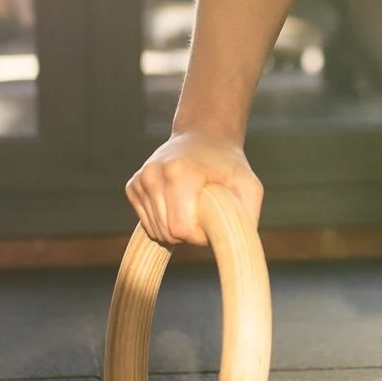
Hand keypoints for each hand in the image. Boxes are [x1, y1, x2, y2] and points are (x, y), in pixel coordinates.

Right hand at [125, 131, 263, 246]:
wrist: (203, 136)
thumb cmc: (227, 164)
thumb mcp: (248, 185)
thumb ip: (247, 214)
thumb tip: (235, 244)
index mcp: (179, 172)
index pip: (181, 229)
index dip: (199, 235)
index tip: (211, 221)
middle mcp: (153, 174)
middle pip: (167, 233)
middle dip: (188, 233)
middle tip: (203, 212)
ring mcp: (141, 180)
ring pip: (155, 231)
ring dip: (176, 228)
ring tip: (191, 206)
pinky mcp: (133, 186)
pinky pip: (147, 224)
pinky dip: (164, 221)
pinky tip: (177, 203)